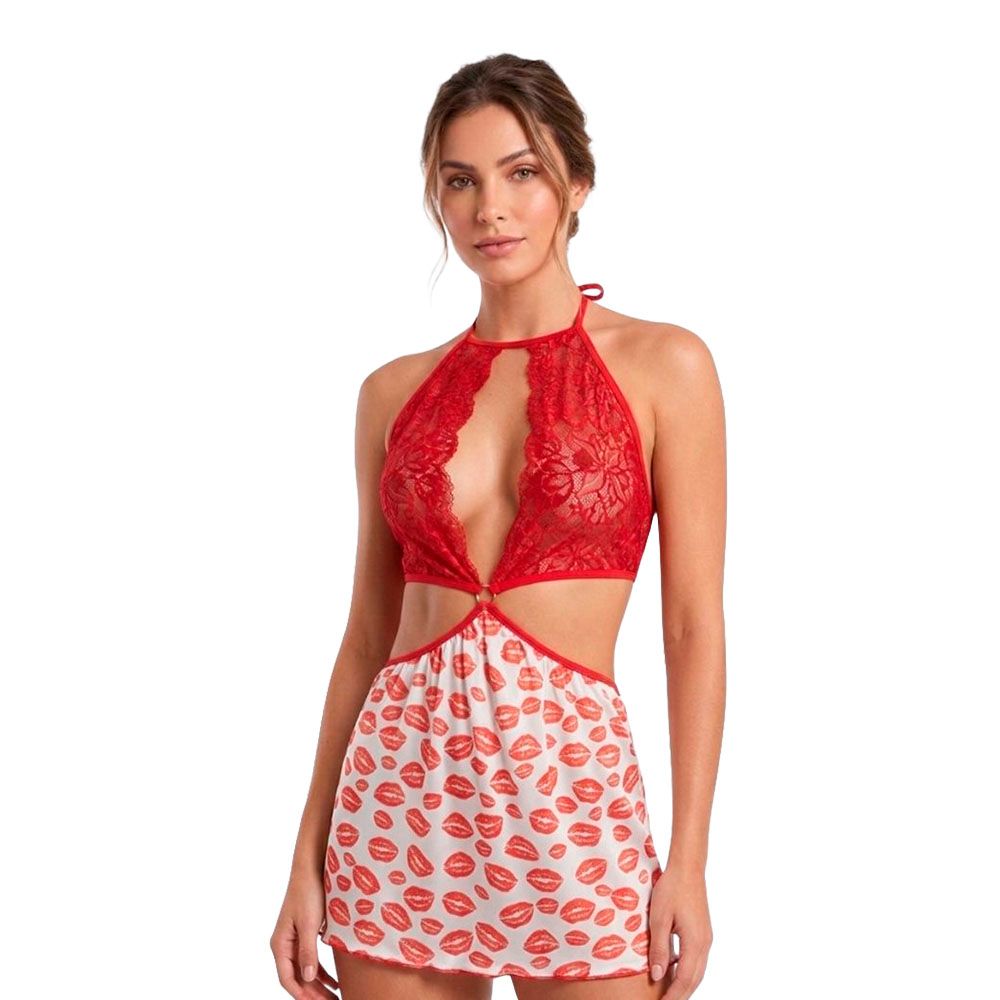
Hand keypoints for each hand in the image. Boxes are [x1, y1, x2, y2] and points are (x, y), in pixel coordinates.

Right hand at [270, 871, 341, 998]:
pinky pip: (310, 959)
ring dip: (318, 986)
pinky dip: (322, 972)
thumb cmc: (308, 892)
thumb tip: (308, 977)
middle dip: (313, 994)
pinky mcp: (305, 934)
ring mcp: (294, 940)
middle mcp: (284, 945)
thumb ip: (308, 951)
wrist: (312, 868)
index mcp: (280, 944)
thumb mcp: (310, 923)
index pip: (288, 979)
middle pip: (297, 978)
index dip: (302, 995)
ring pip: (304, 971)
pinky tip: (333, 981)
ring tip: (334, 997)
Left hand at [647, 865, 712, 998]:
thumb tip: (658, 976)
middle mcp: (705, 944)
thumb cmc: (671, 890)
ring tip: (668, 992)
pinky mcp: (703, 932)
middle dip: (681, 994)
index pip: (685, 980)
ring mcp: (706, 938)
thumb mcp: (659, 919)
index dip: (674, 996)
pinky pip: (697, 959)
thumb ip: (659, 949)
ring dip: (684, 983)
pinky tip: (673, 968)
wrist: (688, 868)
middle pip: (695, 979)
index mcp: (695, 943)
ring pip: (698, 970)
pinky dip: (687, 969)